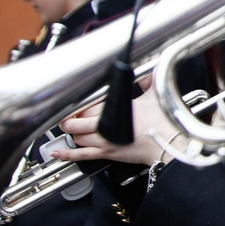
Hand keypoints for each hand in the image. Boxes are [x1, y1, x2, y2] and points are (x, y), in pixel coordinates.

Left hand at [55, 82, 172, 166]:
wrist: (166, 143)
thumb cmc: (161, 121)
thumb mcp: (155, 95)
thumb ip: (149, 80)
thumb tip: (152, 69)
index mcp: (114, 109)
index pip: (88, 106)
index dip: (81, 106)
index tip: (78, 104)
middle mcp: (105, 126)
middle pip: (77, 122)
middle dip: (70, 119)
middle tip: (68, 116)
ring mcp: (104, 142)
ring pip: (77, 137)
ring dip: (72, 133)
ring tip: (70, 129)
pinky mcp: (106, 154)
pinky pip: (81, 155)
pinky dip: (67, 154)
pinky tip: (58, 152)